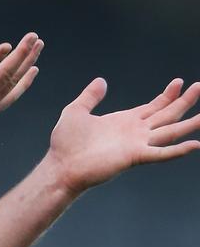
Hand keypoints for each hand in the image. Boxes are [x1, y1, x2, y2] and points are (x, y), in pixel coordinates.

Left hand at [45, 77, 199, 194]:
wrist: (60, 165)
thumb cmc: (66, 143)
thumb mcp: (76, 111)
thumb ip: (90, 96)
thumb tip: (101, 81)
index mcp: (124, 121)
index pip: (153, 107)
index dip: (167, 95)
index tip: (179, 82)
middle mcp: (135, 132)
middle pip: (167, 115)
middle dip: (184, 101)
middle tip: (199, 86)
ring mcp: (137, 144)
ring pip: (170, 131)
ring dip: (189, 124)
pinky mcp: (134, 156)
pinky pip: (161, 153)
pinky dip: (178, 150)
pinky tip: (195, 144)